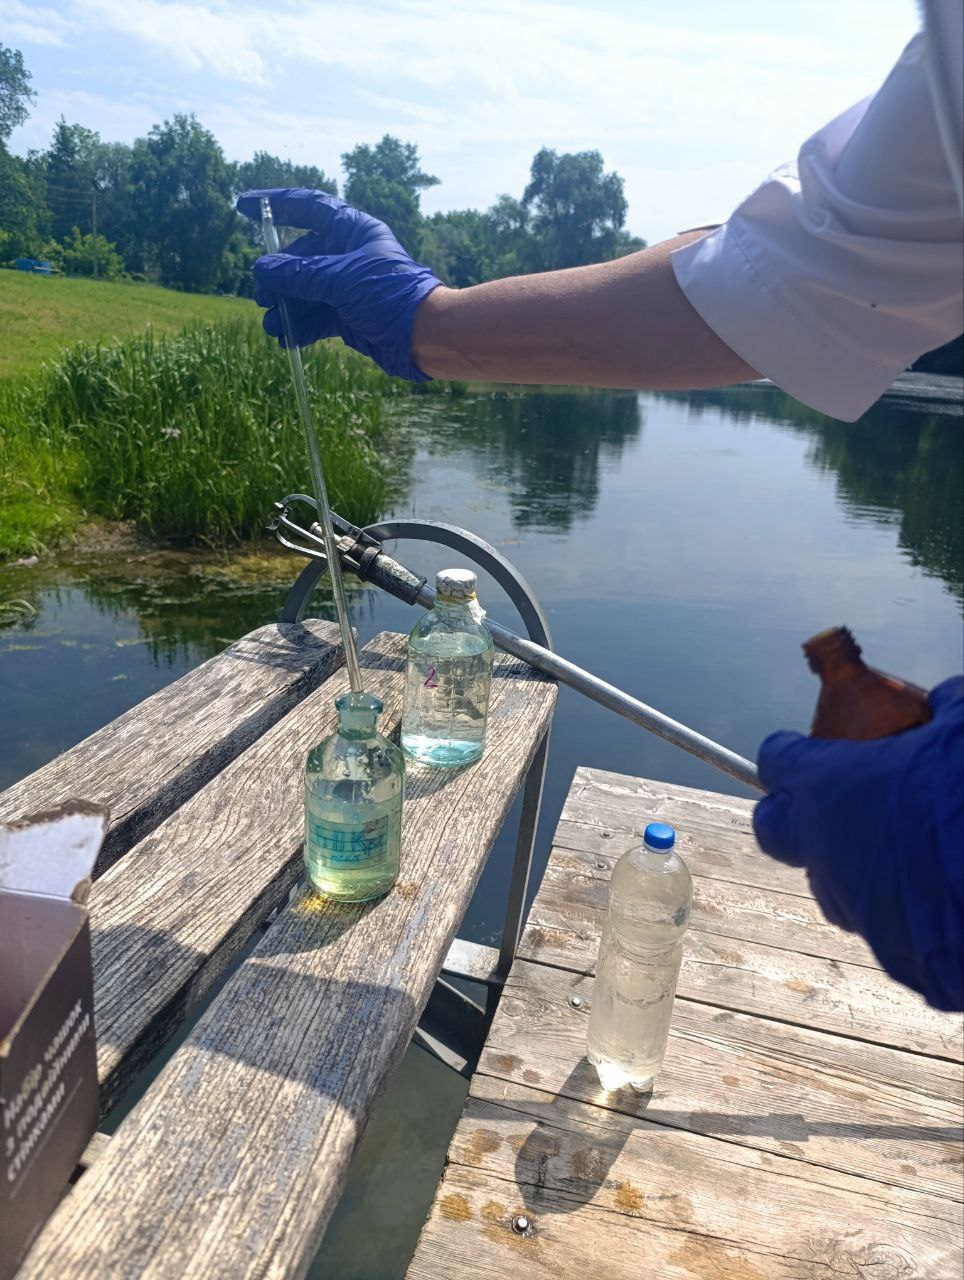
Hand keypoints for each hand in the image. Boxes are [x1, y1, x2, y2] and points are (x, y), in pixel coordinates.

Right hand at [235, 188, 441, 380]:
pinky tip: (286, 339)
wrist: (425, 337)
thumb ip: (300, 274)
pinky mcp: (348, 316)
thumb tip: (262, 269)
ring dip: (285, 307)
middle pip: (300, 257)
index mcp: (353, 230)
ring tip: (272, 325)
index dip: (276, 204)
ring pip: (305, 290)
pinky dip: (300, 327)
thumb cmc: (390, 296)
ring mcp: (348, 287)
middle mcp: (349, 255)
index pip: (308, 207)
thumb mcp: (341, 280)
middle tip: (262, 295)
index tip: (243, 205)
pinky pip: (315, 317)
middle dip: (278, 277)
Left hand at [754, 677, 962, 1009]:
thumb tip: (943, 699)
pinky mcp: (896, 956)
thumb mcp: (961, 728)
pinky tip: (941, 895)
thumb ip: (942, 708)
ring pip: (830, 884)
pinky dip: (903, 912)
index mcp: (826, 786)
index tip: (799, 748)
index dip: (789, 751)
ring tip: (902, 849)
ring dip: (852, 866)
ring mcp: (855, 906)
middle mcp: (823, 848)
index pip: (776, 759)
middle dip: (787, 815)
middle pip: (774, 829)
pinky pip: (885, 928)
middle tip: (825, 803)